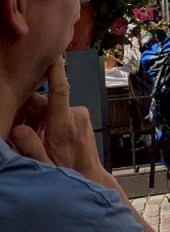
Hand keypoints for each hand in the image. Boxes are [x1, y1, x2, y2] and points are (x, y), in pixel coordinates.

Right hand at [10, 60, 109, 185]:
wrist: (90, 177)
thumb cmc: (67, 172)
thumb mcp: (44, 165)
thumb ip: (30, 147)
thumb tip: (18, 130)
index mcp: (65, 124)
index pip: (60, 90)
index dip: (55, 70)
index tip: (53, 53)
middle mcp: (75, 114)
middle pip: (43, 102)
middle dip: (27, 113)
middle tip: (17, 131)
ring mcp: (79, 115)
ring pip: (48, 108)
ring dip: (35, 119)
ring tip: (30, 138)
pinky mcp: (79, 117)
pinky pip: (56, 112)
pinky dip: (44, 121)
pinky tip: (39, 136)